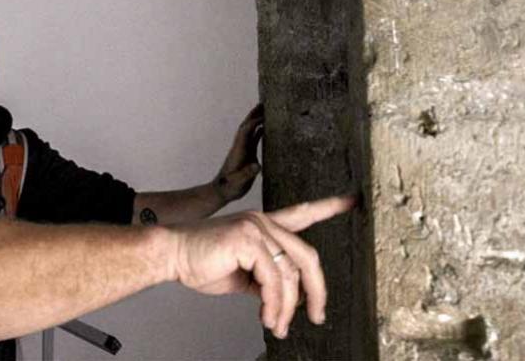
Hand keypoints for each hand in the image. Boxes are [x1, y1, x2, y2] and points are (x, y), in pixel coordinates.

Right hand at [170, 195, 355, 338]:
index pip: (302, 213)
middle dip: (317, 290)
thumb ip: (265, 279)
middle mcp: (263, 221)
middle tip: (317, 316)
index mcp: (263, 226)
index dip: (328, 207)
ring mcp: (256, 227)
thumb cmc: (200, 263)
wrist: (171, 256)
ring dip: (287, 307)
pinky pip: (273, 279)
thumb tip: (286, 300)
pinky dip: (273, 304)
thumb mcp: (241, 274)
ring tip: (278, 326)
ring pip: (290, 274)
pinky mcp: (247, 239)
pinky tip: (267, 317)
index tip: (353, 199)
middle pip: (307, 256)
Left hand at [213, 104, 263, 203]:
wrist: (223, 191)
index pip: (245, 131)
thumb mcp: (238, 182)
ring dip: (257, 120)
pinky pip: (254, 140)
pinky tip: (267, 128)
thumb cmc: (230, 187)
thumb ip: (246, 174)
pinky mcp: (247, 155)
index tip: (264, 116)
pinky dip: (260, 132)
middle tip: (263, 103)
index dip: (254, 123)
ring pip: (251, 131)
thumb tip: (257, 166)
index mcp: (238, 150)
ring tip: (267, 111)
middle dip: (254, 114)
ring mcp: (243, 150)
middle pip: (246, 126)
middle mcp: (240, 147)